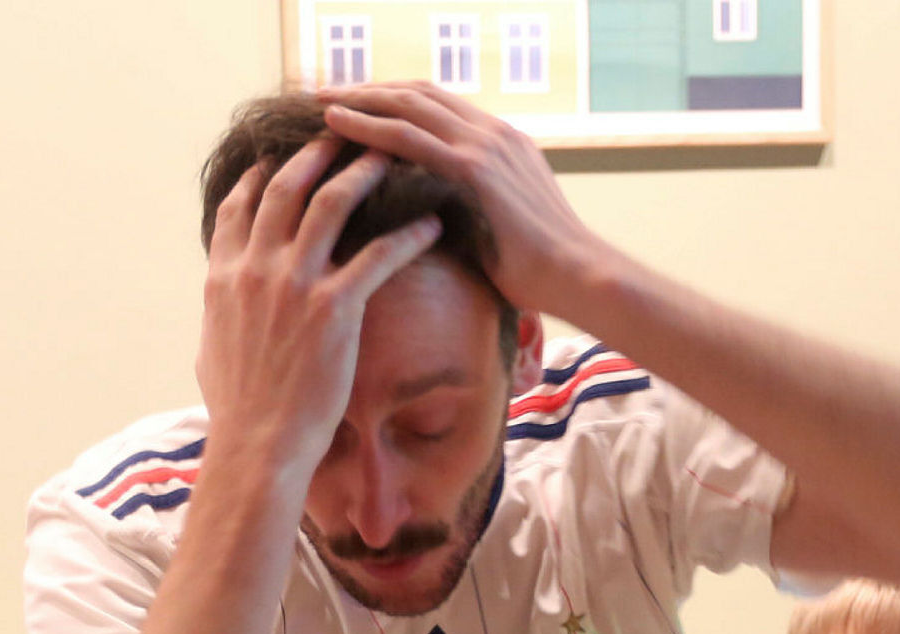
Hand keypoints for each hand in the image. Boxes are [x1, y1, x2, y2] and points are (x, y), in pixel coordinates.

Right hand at [197, 136, 447, 476]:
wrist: (257, 447)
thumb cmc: (237, 413)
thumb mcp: (212, 352)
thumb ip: (219, 318)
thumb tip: (218, 312)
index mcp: (225, 276)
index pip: (240, 204)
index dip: (263, 171)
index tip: (283, 153)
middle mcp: (255, 268)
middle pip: (288, 186)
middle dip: (318, 151)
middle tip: (347, 132)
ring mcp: (294, 285)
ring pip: (333, 203)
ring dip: (365, 172)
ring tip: (392, 155)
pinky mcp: (334, 309)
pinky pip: (379, 256)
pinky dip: (409, 234)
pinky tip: (432, 223)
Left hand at [318, 82, 615, 322]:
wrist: (578, 277)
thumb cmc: (541, 272)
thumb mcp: (501, 228)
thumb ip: (469, 211)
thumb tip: (431, 223)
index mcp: (501, 143)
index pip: (437, 106)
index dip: (394, 101)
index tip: (357, 106)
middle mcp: (492, 133)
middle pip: (418, 94)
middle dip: (370, 90)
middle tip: (327, 94)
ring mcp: (484, 145)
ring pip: (408, 105)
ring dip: (359, 99)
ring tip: (321, 102)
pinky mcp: (474, 168)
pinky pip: (408, 137)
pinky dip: (368, 125)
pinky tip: (336, 125)